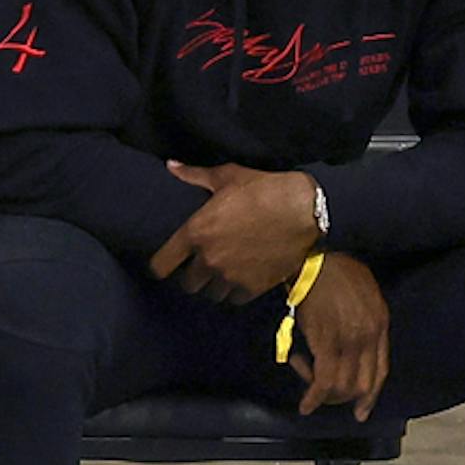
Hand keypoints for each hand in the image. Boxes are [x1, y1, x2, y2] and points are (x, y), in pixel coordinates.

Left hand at [148, 162, 320, 303]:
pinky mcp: (252, 287)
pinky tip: (239, 280)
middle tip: (198, 267)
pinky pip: (234, 299)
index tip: (165, 264)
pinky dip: (234, 292)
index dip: (159, 266)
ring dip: (212, 286)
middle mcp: (208, 259)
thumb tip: (171, 165)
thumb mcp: (227, 176)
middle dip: (190, 276)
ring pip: (210, 295)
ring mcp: (230, 276)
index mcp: (195, 232)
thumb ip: (194, 175)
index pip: (160, 265)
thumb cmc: (264, 189)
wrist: (304, 210)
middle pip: (186, 284)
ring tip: (219, 274)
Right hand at [287, 256, 389, 419]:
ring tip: (310, 388)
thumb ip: (365, 317)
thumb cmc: (334, 270)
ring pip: (343, 387)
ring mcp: (349, 341)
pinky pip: (323, 381)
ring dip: (326, 396)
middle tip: (325, 397)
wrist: (314, 260)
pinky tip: (306, 405)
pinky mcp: (326, 343)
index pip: (380, 371)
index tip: (361, 412)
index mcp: (380, 324)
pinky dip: (314, 397)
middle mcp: (368, 336)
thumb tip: (354, 341)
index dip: (370, 396)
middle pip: (363, 385)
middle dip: (344, 398)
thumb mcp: (364, 291)